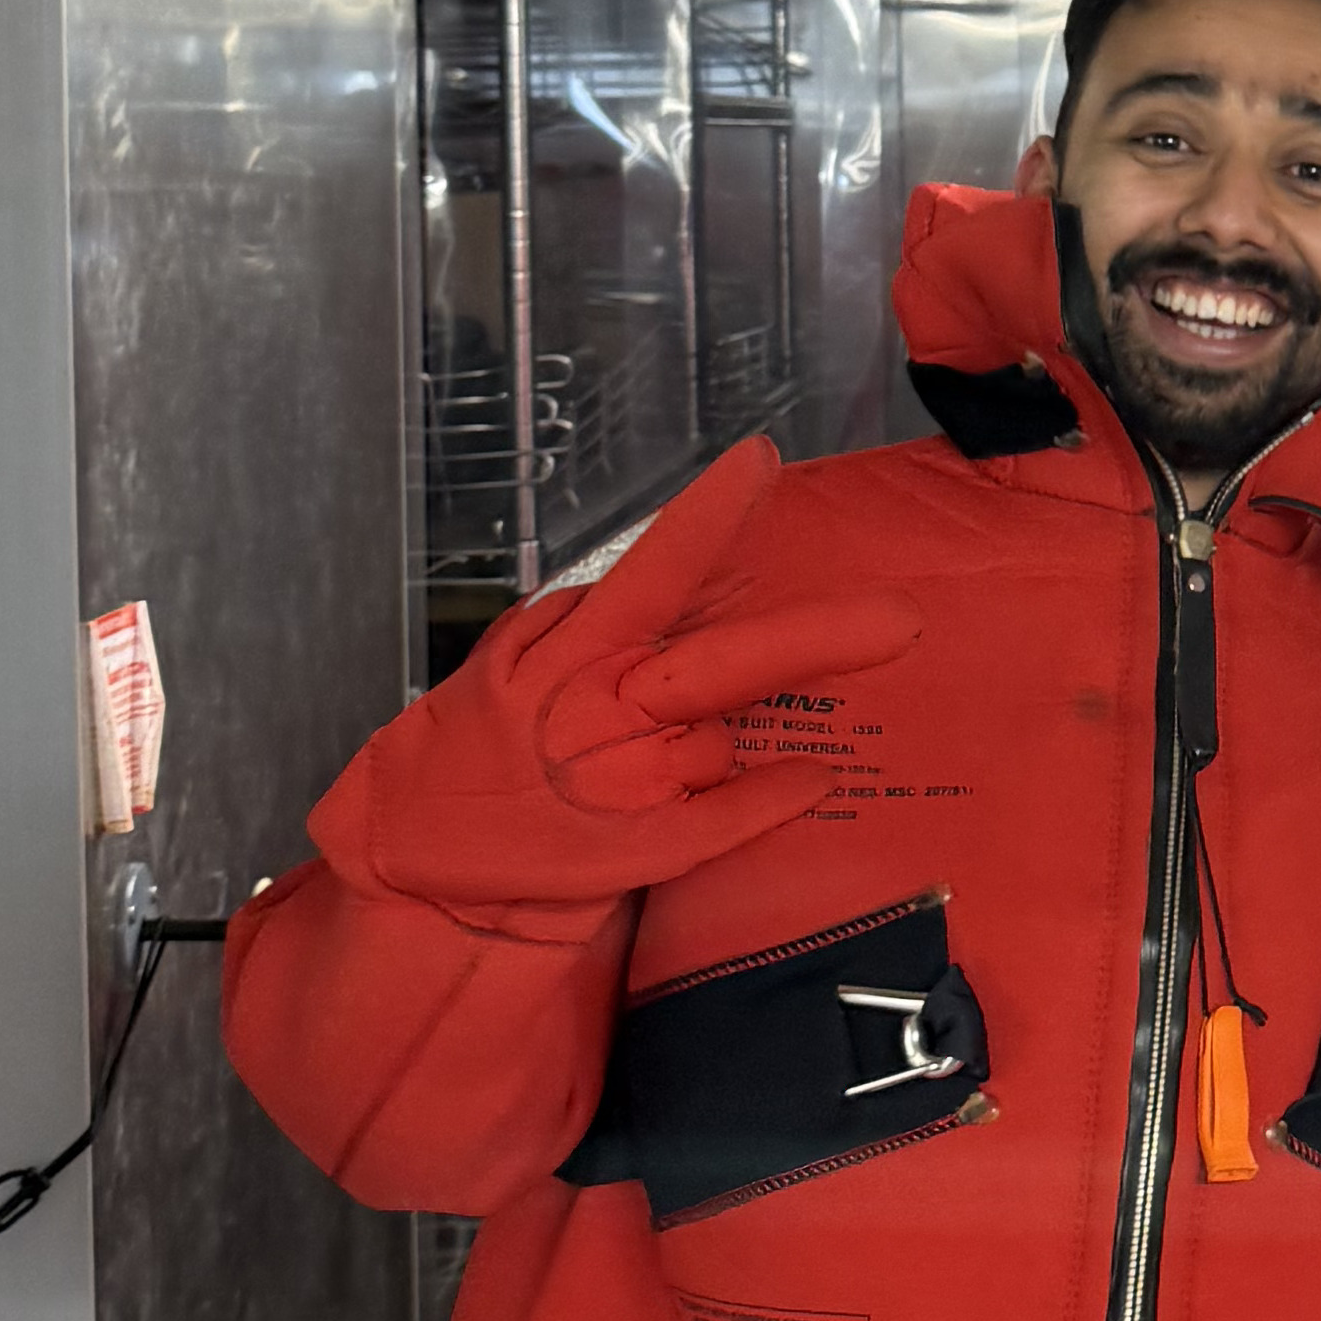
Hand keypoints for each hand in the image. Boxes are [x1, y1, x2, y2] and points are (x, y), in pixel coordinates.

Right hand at [316, 441, 920, 928]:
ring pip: (724, 738)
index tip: (759, 461)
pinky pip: (737, 813)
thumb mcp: (506, 664)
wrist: (417, 860)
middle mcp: (610, 709)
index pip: (652, 568)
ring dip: (717, 739)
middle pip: (726, 662)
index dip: (706, 515)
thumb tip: (641, 582)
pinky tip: (810, 782)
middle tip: (902, 620)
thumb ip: (575, 621)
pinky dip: (777, 796)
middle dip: (818, 637)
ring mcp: (634, 781)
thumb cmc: (471, 751)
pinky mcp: (649, 845)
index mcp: (576, 652)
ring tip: (639, 762)